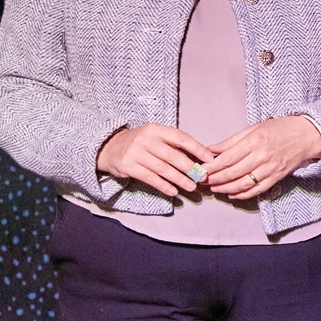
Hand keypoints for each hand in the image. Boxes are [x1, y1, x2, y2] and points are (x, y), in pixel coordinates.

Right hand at [97, 124, 212, 195]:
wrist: (110, 147)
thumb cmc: (142, 143)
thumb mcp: (156, 137)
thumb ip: (174, 145)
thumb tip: (201, 158)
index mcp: (156, 129)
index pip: (181, 138)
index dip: (197, 148)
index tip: (210, 159)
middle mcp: (146, 140)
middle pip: (172, 155)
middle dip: (190, 168)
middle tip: (202, 177)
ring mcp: (135, 153)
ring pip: (162, 169)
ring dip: (179, 179)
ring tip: (191, 187)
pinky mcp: (128, 166)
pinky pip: (150, 178)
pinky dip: (163, 186)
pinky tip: (174, 192)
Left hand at [201, 116, 320, 200]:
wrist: (307, 135)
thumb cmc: (280, 128)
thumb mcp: (255, 128)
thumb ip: (232, 141)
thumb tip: (211, 149)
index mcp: (254, 141)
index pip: (227, 158)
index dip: (211, 167)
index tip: (200, 170)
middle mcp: (262, 156)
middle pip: (232, 173)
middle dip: (214, 179)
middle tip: (202, 181)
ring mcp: (270, 168)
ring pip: (243, 184)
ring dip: (225, 188)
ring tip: (214, 188)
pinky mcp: (276, 177)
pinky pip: (256, 190)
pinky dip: (242, 194)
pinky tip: (232, 194)